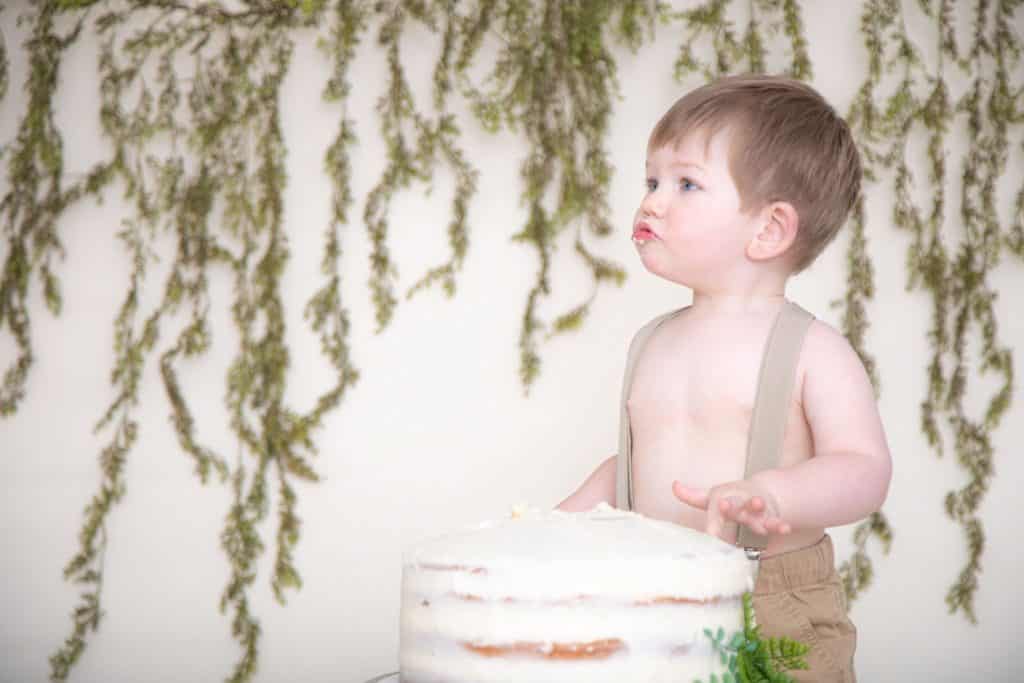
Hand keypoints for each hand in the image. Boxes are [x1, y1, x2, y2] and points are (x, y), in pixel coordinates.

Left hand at [671, 479, 791, 542]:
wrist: (761, 493)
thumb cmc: (731, 499)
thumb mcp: (711, 498)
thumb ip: (693, 496)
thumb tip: (674, 485)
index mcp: (725, 500)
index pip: (716, 508)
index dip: (712, 517)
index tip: (709, 530)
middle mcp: (740, 504)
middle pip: (736, 505)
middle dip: (731, 506)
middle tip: (724, 505)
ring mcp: (757, 511)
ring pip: (758, 511)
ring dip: (757, 508)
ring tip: (758, 504)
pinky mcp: (771, 518)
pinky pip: (776, 522)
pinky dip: (781, 525)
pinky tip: (786, 528)